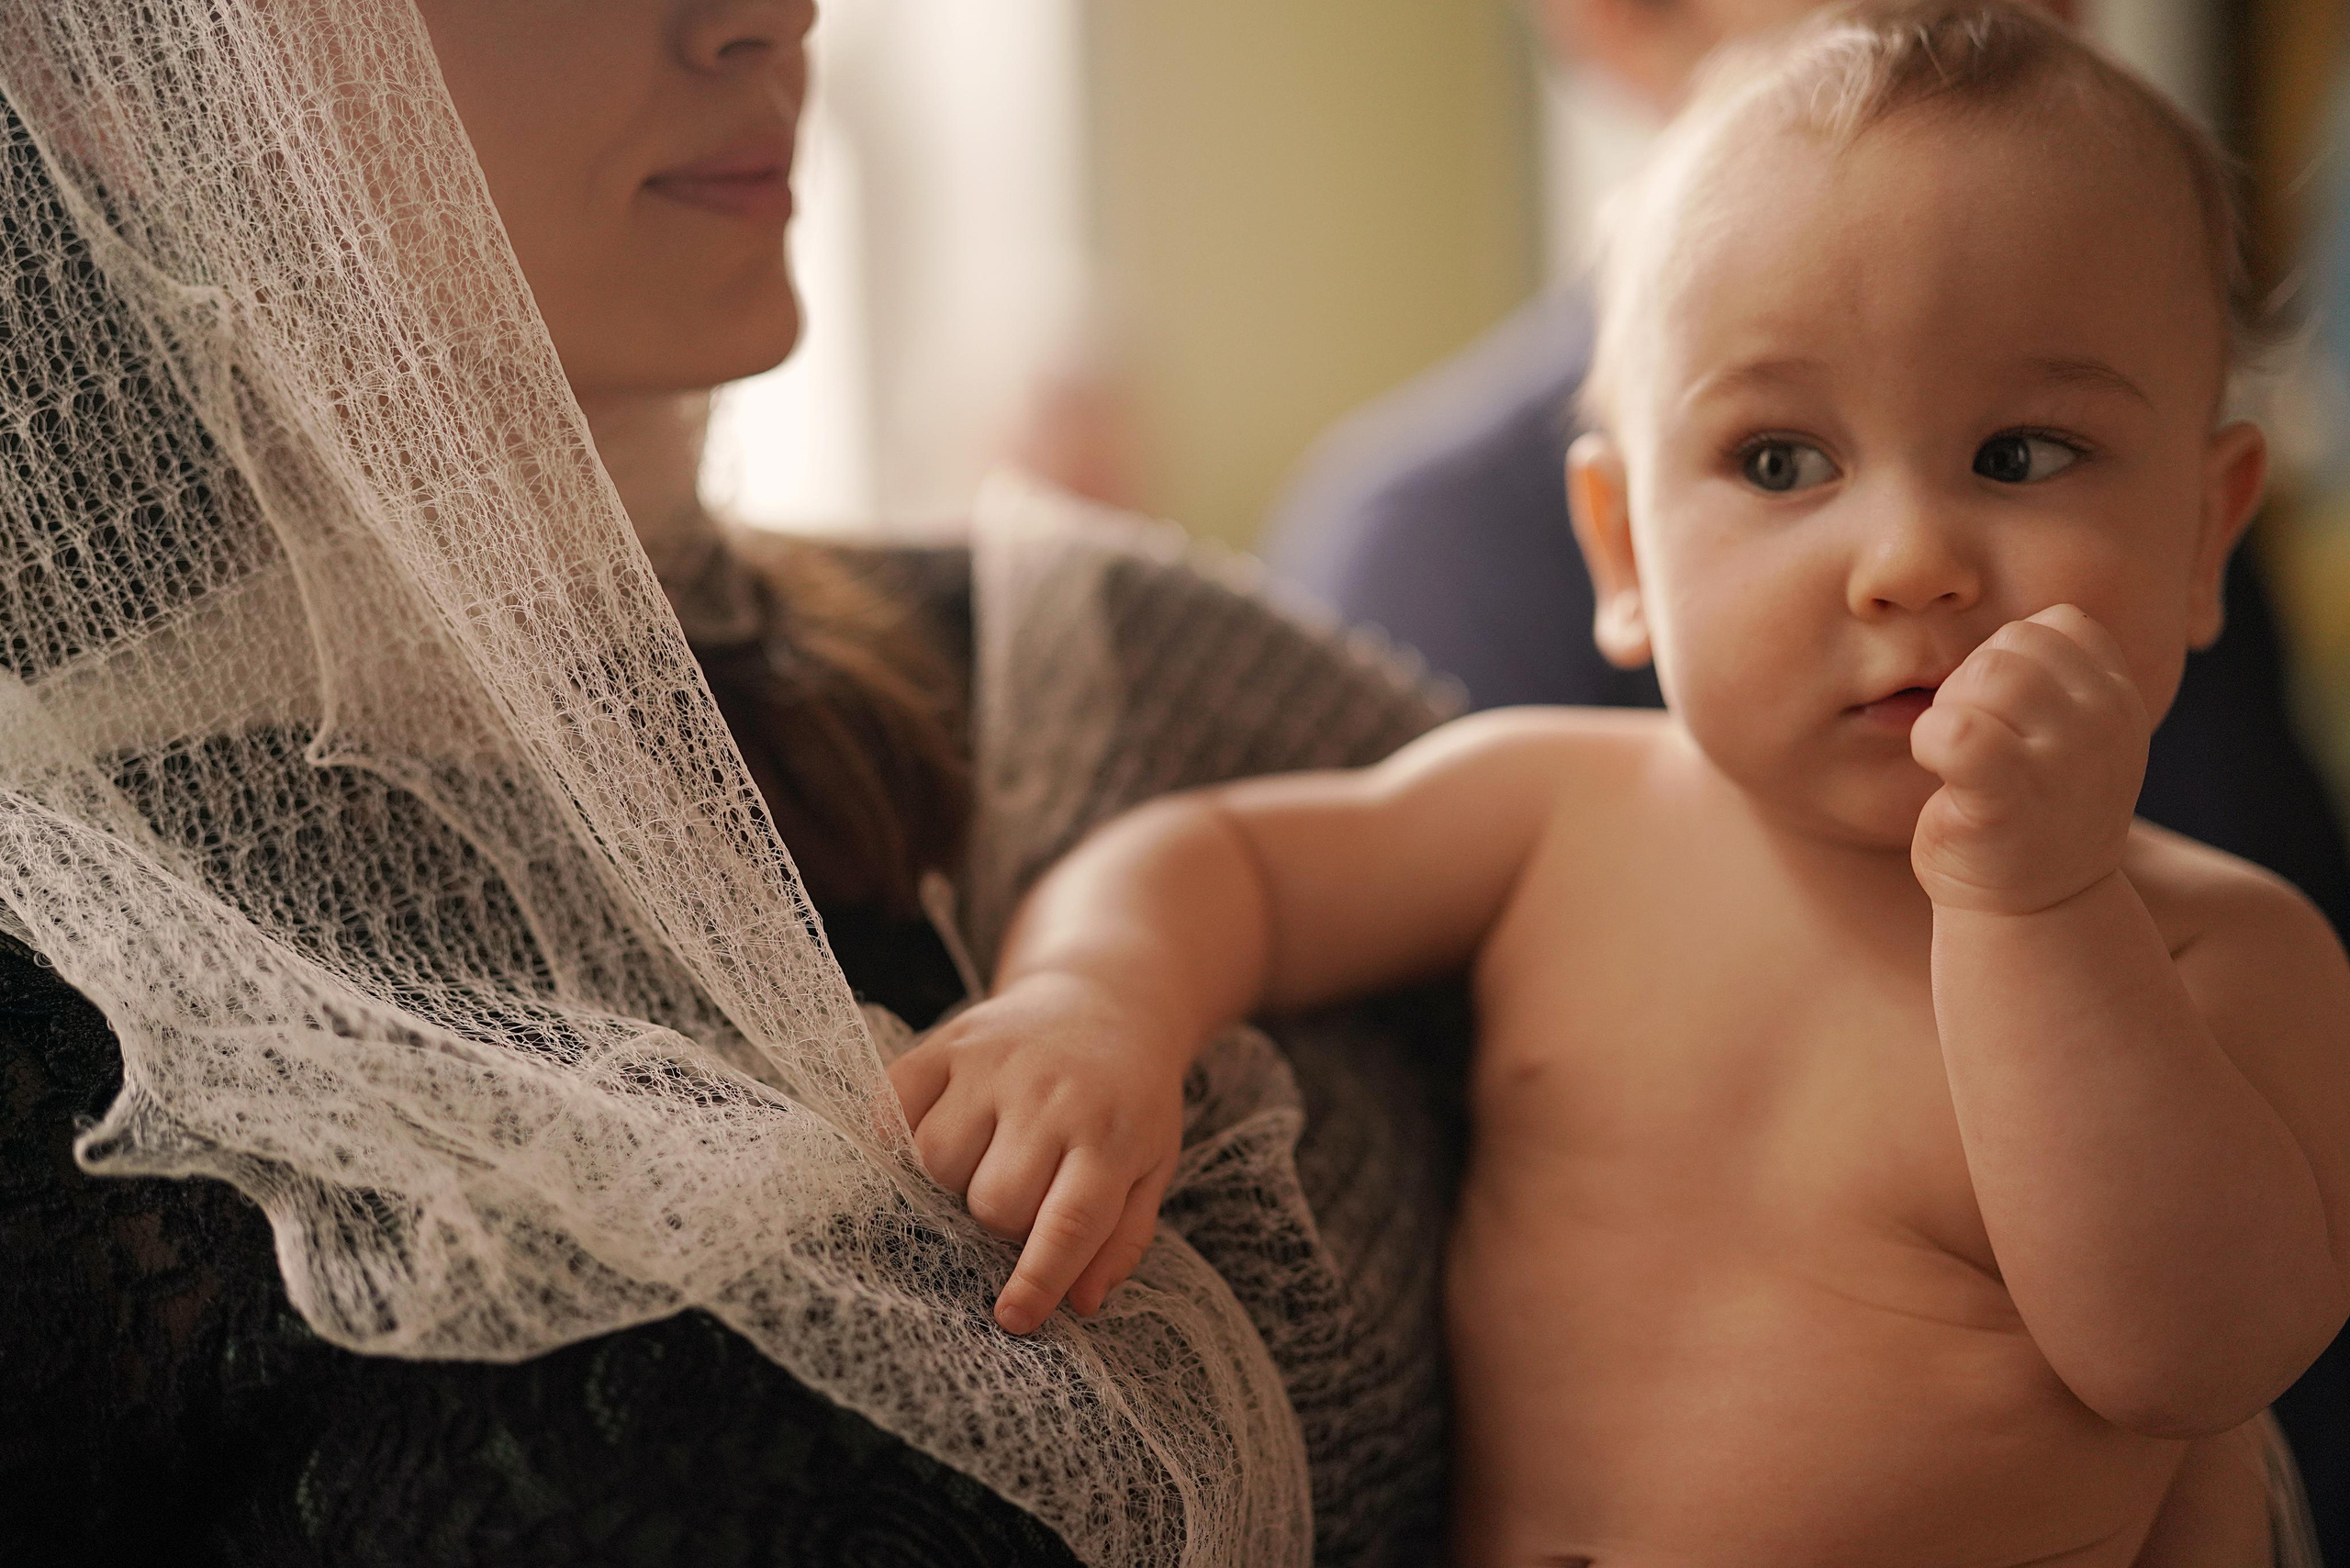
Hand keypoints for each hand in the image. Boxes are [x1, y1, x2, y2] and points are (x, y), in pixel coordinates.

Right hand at [886, 970, 1187, 1334]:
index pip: (1069, 1222)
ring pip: (936, 1161)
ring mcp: (993, 1062)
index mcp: (1111, 1134)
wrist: (1105, 998)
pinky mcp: (948, 1041)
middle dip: (999, 1222)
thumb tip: (1079, 1303)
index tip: (1013, 1319)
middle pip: (993, 1201)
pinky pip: (893, 1109)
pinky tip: (935, 1130)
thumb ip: (1121, 1238)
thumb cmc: (1129, 1099)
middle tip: (1021, 1196)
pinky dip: (899, 1136)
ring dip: (952, 1181)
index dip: (1037, 1279)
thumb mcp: (1151, 1165)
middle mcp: (1051, 1094)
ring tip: (984, 1157)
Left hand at [1909, 605, 2149, 914]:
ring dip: (1949, 713)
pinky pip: (1956, 731)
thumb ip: (2042, 673)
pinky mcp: (2010, 797)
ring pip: (1986, 678)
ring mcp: (2064, 761)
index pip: (2053, 625)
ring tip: (1958, 761)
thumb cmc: (2029, 807)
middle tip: (1970, 743)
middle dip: (1971, 685)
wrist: (2035, 910)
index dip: (2008, 659)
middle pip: (2012, 646)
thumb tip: (1957, 601)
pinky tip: (1938, 769)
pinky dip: (1930, 740)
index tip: (2002, 715)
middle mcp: (2105, 723)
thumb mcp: (2062, 731)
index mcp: (2119, 698)